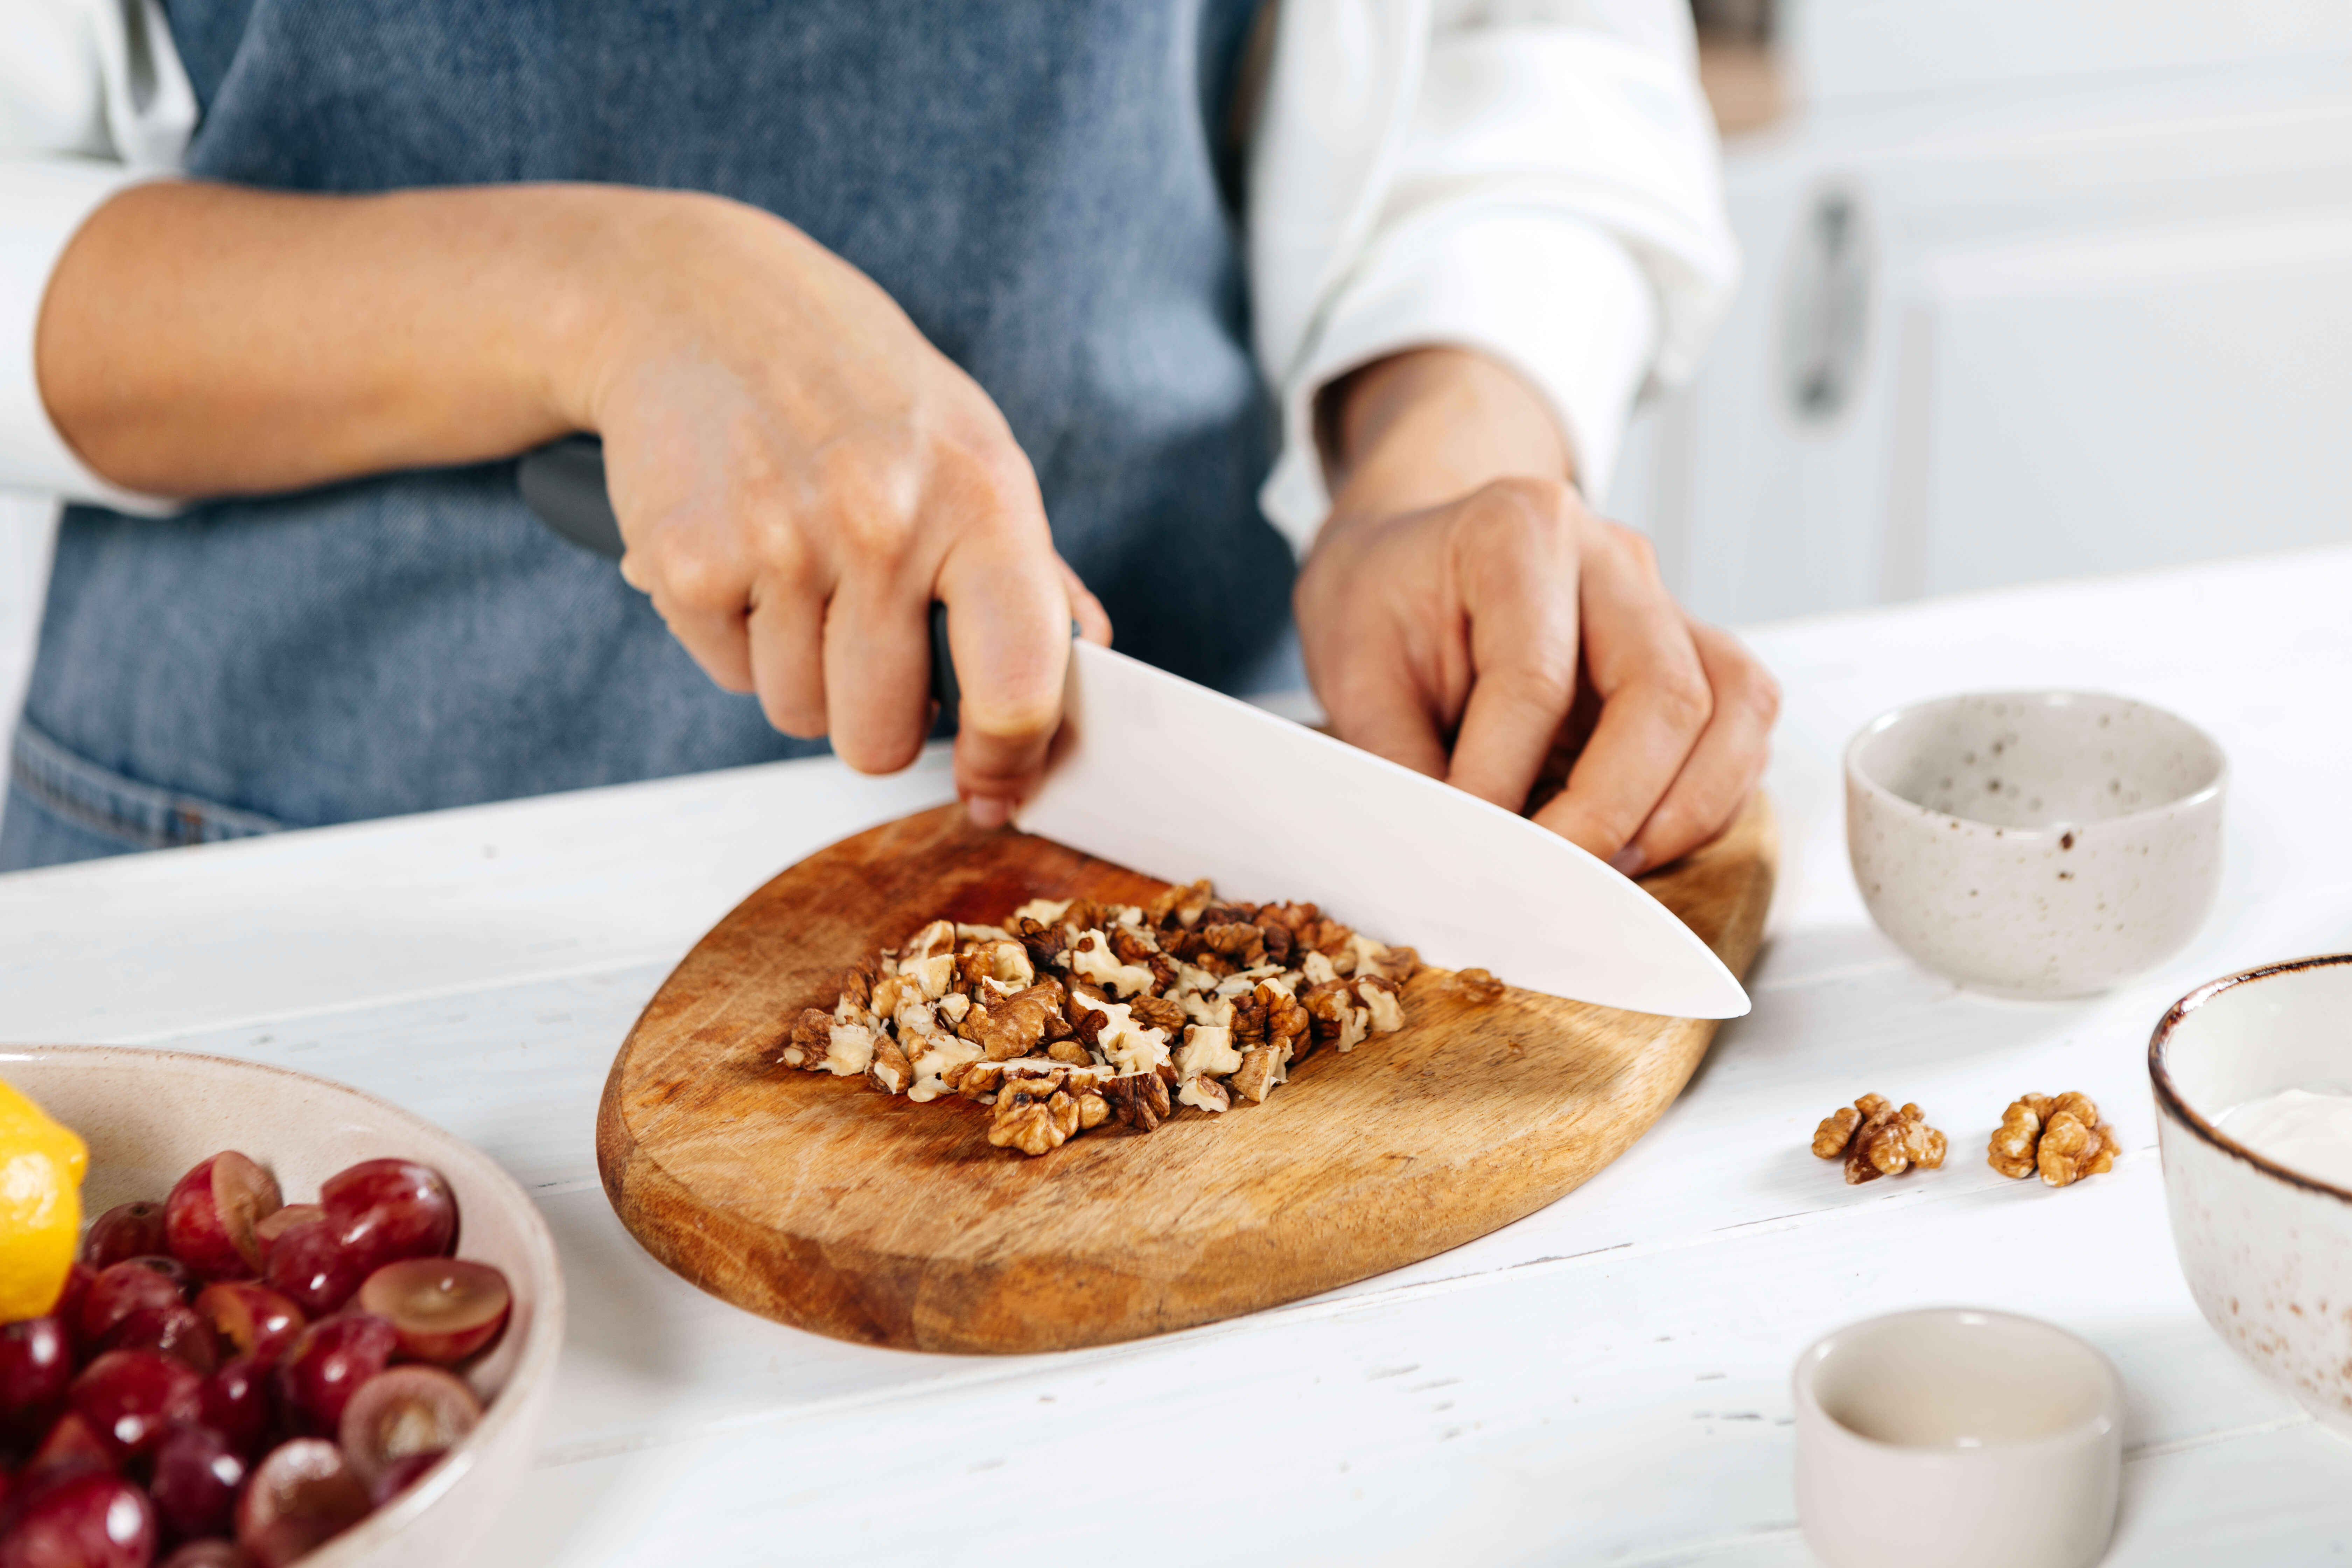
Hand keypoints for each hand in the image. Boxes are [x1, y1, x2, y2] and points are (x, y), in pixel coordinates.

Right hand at [576, 194, 1108, 819]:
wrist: (697, 301)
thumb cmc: (854, 388)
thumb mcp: (972, 451)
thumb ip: (1034, 573)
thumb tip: (1089, 671)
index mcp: (980, 498)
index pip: (1020, 683)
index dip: (1009, 762)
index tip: (996, 787)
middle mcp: (884, 519)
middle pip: (884, 738)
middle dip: (879, 718)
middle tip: (867, 639)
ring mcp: (781, 541)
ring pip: (802, 715)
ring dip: (803, 672)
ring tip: (800, 571)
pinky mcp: (687, 561)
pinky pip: (731, 675)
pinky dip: (737, 637)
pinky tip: (744, 553)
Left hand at [1295, 348, 1776, 874]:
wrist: (1420, 553)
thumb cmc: (1386, 597)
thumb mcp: (1353, 661)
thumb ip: (1395, 753)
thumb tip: (1444, 852)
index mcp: (1519, 530)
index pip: (1535, 677)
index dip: (1500, 780)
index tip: (1466, 849)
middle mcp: (1614, 558)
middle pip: (1663, 693)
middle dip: (1610, 810)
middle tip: (1550, 879)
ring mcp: (1667, 603)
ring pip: (1733, 710)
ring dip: (1681, 812)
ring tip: (1608, 870)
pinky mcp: (1695, 653)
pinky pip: (1742, 730)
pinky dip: (1707, 802)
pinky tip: (1642, 843)